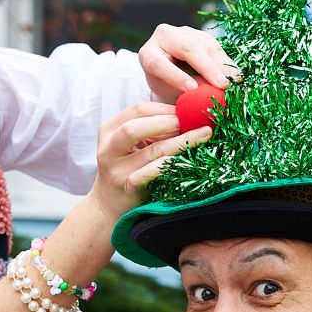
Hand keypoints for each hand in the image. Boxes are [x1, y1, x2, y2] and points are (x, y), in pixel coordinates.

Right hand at [88, 100, 213, 220]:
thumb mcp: (132, 143)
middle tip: (192, 120)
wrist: (109, 203)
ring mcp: (117, 169)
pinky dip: (170, 164)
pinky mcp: (127, 187)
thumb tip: (188, 113)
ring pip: (151, 151)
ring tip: (203, 135)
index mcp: (109, 130)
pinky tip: (188, 161)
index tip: (187, 109)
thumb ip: (151, 128)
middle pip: (135, 127)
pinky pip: (151, 173)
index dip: (164, 108)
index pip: (137, 110)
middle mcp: (109, 148)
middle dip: (167, 121)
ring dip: (181, 142)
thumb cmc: (127, 168)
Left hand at [138, 24, 239, 102]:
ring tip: (233, 83)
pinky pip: (218, 47)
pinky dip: (228, 63)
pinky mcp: (202, 35)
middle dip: (207, 68)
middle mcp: (164, 36)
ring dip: (222, 66)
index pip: (160, 64)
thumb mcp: (168, 92)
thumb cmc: (166, 87)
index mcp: (147, 53)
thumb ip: (182, 94)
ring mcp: (185, 32)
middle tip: (222, 85)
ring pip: (206, 46)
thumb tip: (205, 99)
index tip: (192, 89)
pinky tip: (237, 76)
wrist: (169, 72)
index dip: (176, 77)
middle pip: (188, 49)